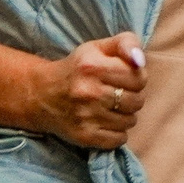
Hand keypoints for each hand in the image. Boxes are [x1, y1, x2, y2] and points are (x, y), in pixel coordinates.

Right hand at [32, 33, 148, 150]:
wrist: (43, 94)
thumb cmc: (78, 68)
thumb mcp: (99, 47)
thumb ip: (126, 43)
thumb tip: (141, 61)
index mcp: (92, 66)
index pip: (139, 78)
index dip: (137, 78)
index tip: (125, 78)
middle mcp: (88, 91)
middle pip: (137, 101)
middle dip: (132, 96)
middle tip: (117, 93)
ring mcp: (86, 116)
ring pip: (130, 121)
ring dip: (125, 115)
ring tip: (111, 107)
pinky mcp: (84, 136)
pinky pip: (120, 138)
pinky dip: (117, 132)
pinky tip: (106, 121)